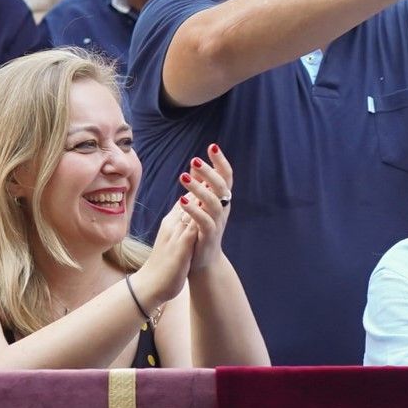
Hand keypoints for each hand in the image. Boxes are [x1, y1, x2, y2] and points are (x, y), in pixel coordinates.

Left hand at [177, 144, 232, 272]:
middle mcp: (223, 210)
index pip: (226, 177)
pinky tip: (181, 199)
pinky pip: (204, 221)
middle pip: (222, 187)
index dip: (221, 162)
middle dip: (209, 172)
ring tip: (183, 177)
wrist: (202, 261)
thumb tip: (195, 165)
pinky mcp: (209, 236)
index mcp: (222, 200)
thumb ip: (201, 186)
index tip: (212, 146)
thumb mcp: (202, 205)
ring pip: (213, 203)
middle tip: (195, 160)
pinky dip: (194, 210)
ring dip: (199, 188)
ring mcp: (218, 223)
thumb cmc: (200, 230)